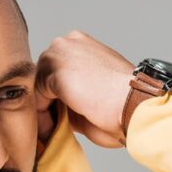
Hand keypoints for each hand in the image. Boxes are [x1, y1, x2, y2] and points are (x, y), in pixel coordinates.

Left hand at [34, 30, 134, 148]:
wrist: (133, 104)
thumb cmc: (122, 104)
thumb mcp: (90, 93)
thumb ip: (68, 93)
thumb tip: (51, 107)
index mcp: (81, 45)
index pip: (53, 68)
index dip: (52, 95)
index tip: (54, 117)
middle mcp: (69, 41)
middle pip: (41, 74)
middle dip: (44, 100)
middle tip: (50, 125)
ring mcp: (61, 52)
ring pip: (37, 84)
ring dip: (43, 108)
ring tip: (52, 129)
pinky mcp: (56, 69)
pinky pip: (37, 96)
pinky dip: (42, 115)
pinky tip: (53, 127)